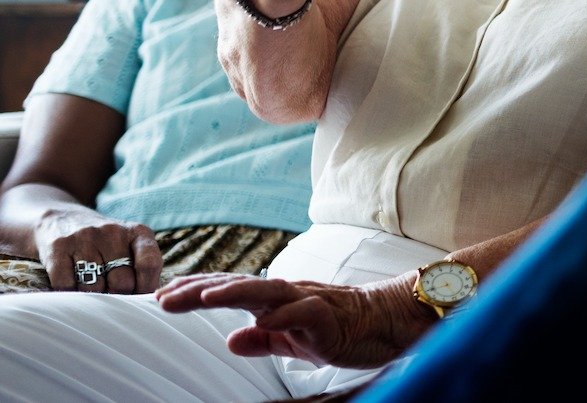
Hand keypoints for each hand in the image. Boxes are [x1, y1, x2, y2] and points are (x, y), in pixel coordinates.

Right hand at [34, 209, 161, 293]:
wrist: (61, 220)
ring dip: (91, 296)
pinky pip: (66, 286)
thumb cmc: (104, 243)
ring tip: (89, 287)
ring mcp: (85, 237)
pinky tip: (70, 283)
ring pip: (93, 288)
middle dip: (116, 297)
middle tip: (109, 297)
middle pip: (122, 282)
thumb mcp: (130, 246)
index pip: (149, 264)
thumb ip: (142, 269)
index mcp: (138, 232)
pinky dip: (68, 292)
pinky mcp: (58, 247)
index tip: (137, 302)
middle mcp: (113, 231)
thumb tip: (149, 303)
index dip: (145, 288)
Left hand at [155, 271, 433, 368]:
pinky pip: (305, 312)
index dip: (196, 291)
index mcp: (275, 300)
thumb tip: (229, 340)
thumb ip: (262, 339)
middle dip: (200, 290)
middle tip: (162, 297)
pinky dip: (284, 314)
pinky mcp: (330, 315)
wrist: (385, 321)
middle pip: (239, 286)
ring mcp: (309, 300)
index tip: (160, 296)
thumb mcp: (292, 340)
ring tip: (202, 298)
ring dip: (233, 292)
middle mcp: (288, 293)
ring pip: (267, 291)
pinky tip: (263, 318)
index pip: (229, 291)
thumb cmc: (338, 329)